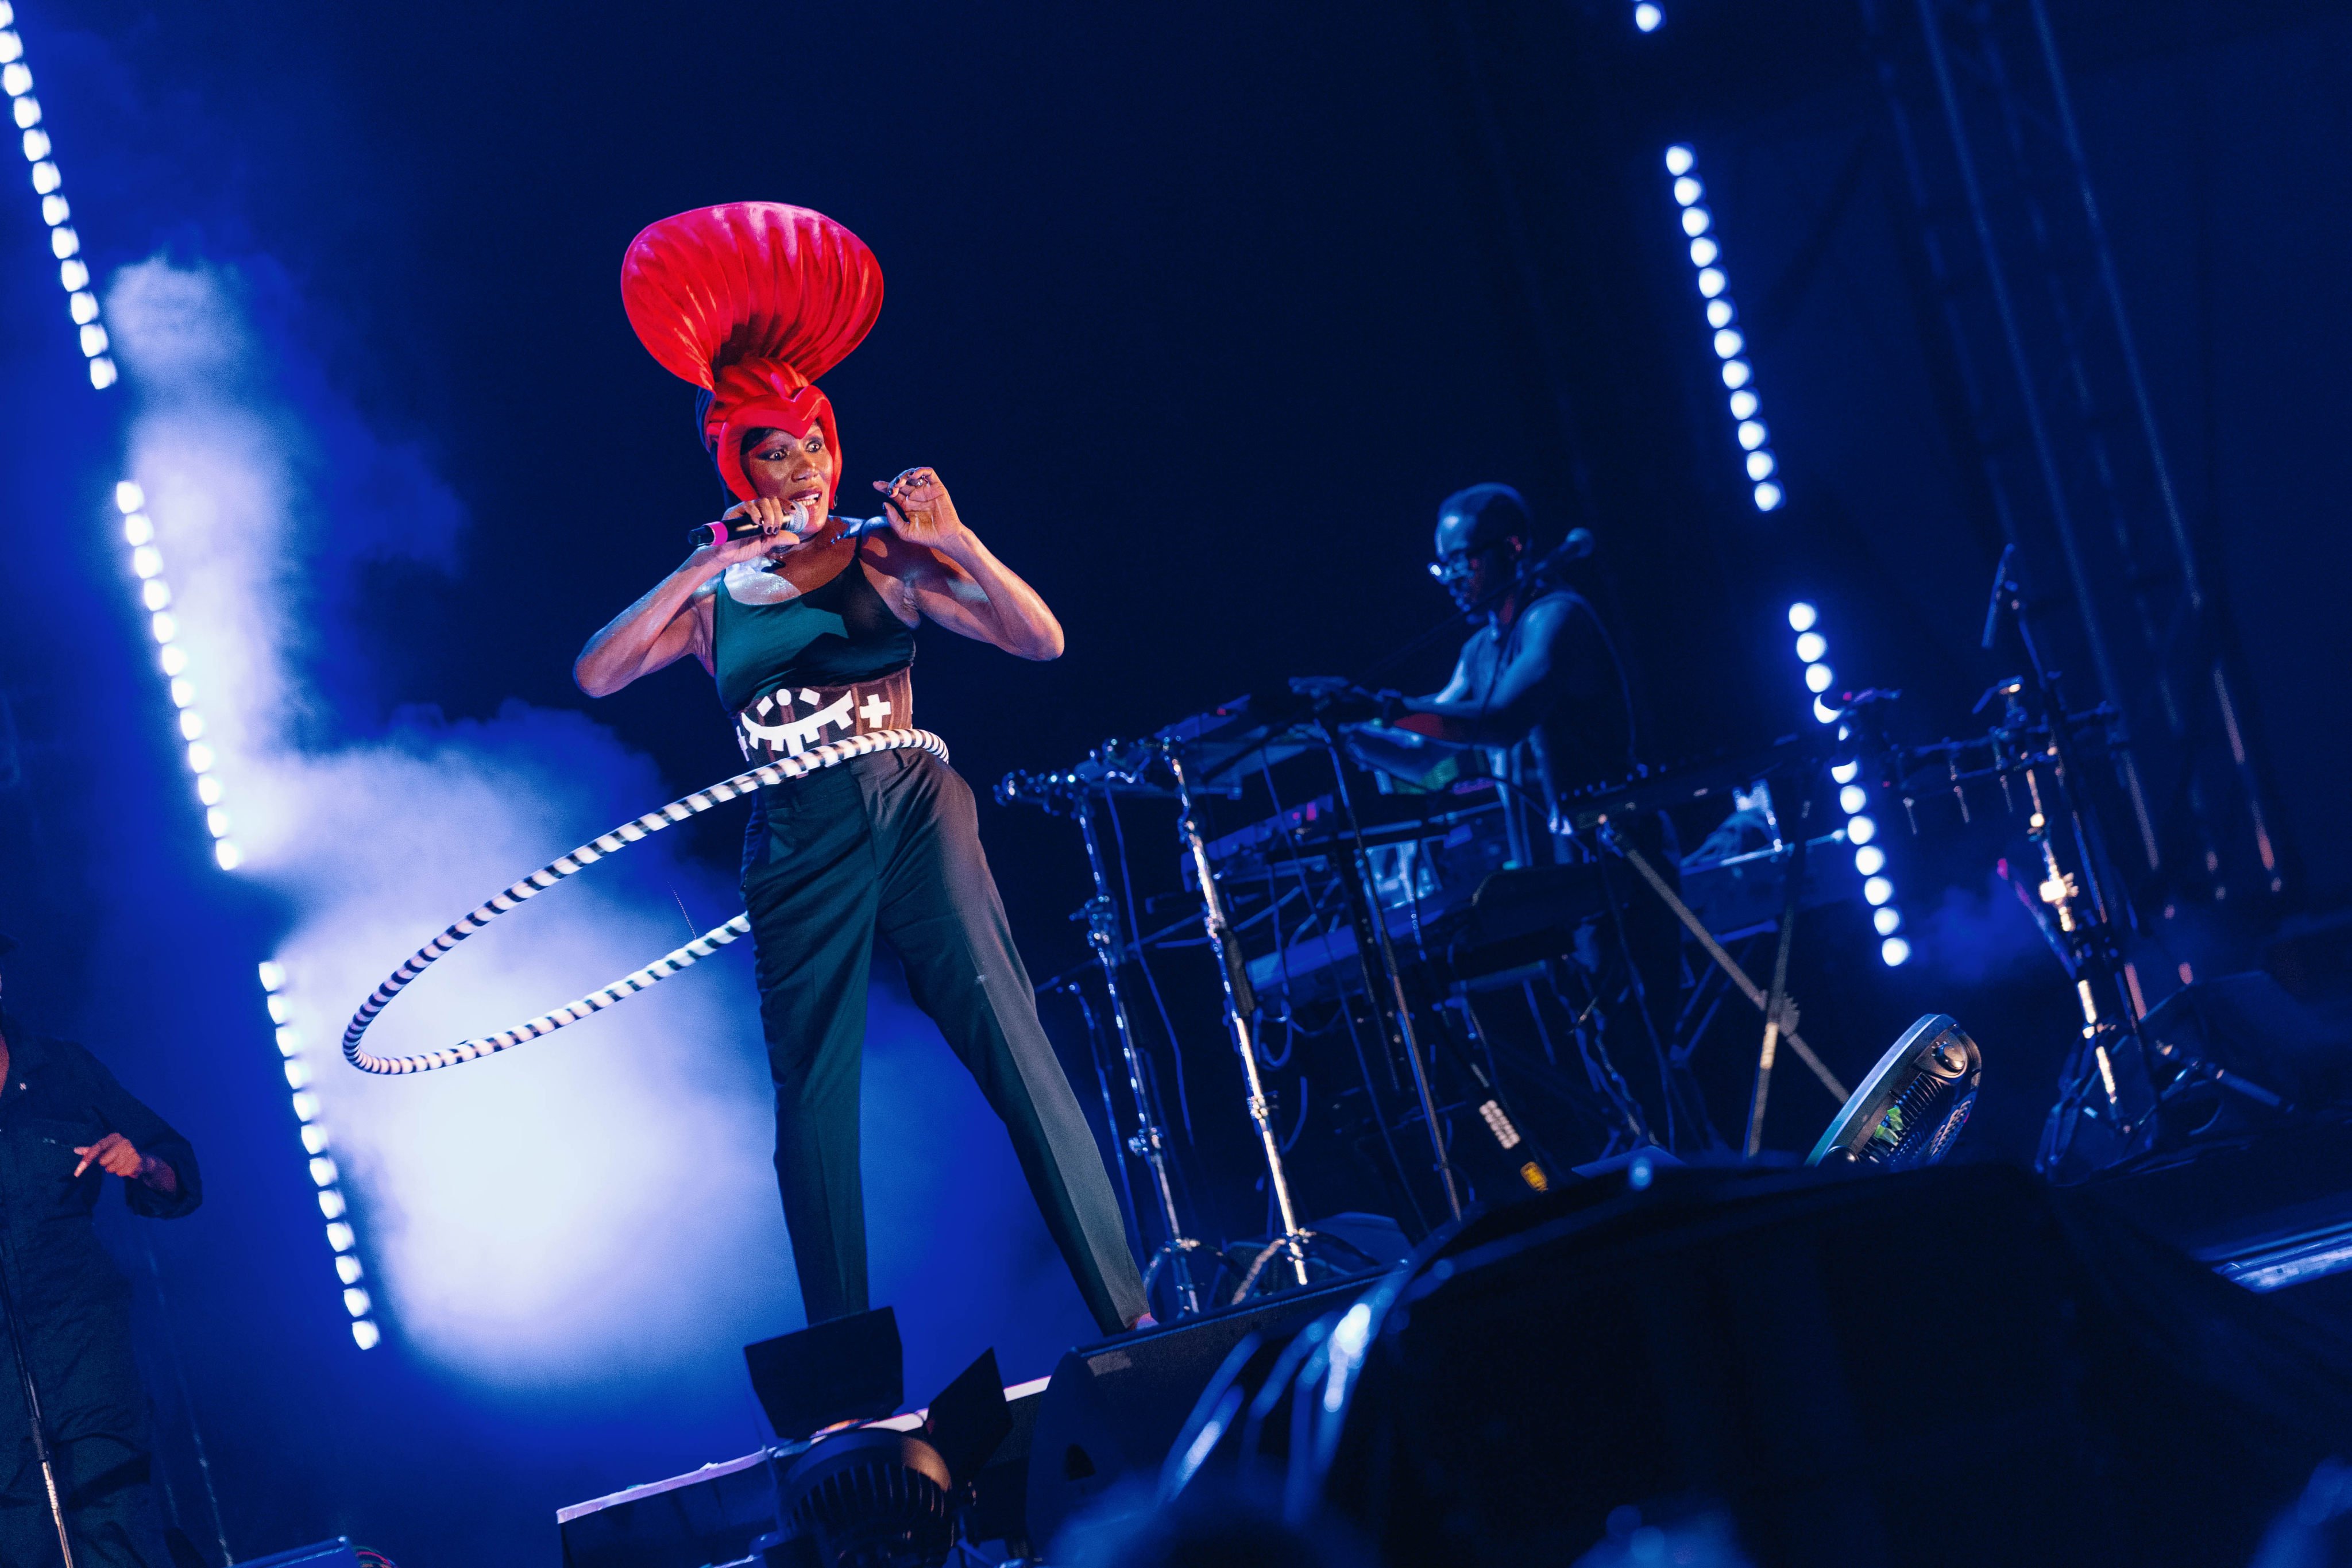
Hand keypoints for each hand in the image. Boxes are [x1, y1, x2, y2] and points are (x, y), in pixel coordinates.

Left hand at [73, 1133, 147, 1180]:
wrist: (141, 1159)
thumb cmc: (118, 1153)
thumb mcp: (105, 1149)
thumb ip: (91, 1150)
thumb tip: (75, 1150)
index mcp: (114, 1137)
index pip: (96, 1149)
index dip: (86, 1160)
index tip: (77, 1172)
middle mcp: (123, 1141)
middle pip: (103, 1161)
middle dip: (106, 1165)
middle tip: (113, 1161)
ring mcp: (131, 1151)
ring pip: (111, 1169)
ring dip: (114, 1170)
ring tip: (121, 1164)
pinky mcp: (137, 1161)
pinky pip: (121, 1173)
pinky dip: (122, 1173)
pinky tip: (127, 1167)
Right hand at [693, 496, 817, 574]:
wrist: (729, 555)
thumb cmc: (745, 548)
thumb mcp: (766, 544)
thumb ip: (780, 539)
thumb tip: (796, 539)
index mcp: (764, 515)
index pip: (777, 503)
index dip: (786, 504)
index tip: (793, 511)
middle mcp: (756, 510)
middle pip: (771, 500)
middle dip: (777, 514)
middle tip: (773, 528)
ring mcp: (746, 509)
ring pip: (762, 501)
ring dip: (769, 514)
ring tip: (766, 528)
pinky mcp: (736, 511)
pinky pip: (748, 504)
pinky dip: (755, 513)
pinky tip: (757, 522)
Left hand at [873, 468, 968, 553]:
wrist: (945, 538)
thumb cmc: (926, 537)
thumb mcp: (904, 532)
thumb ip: (893, 519)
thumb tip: (885, 503)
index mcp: (907, 505)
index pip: (894, 492)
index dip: (884, 486)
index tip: (875, 485)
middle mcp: (915, 496)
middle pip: (901, 482)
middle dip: (894, 483)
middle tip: (892, 490)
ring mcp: (926, 491)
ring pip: (913, 475)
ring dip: (904, 475)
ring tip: (900, 483)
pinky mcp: (937, 488)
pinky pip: (929, 473)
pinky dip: (921, 470)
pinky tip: (914, 476)